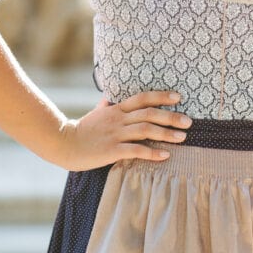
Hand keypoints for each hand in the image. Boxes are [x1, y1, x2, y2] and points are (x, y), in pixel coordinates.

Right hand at [53, 90, 191, 171]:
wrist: (63, 144)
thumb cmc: (81, 130)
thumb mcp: (95, 114)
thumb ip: (104, 106)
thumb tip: (108, 97)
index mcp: (116, 110)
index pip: (142, 98)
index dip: (161, 96)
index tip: (178, 97)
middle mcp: (118, 119)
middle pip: (149, 114)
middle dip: (171, 117)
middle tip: (189, 122)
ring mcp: (115, 134)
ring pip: (145, 131)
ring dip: (166, 133)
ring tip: (183, 138)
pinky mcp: (112, 150)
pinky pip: (135, 151)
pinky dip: (152, 153)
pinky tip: (165, 155)